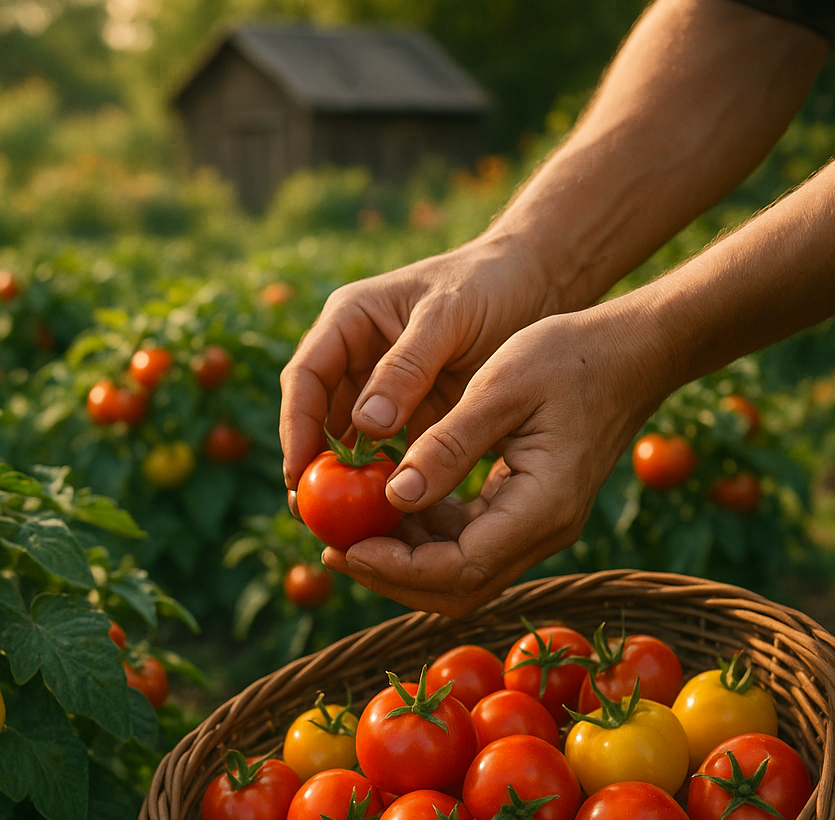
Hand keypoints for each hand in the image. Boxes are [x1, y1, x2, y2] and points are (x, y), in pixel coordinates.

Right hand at [280, 236, 556, 497]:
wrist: (538, 282)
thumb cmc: (489, 283)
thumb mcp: (448, 316)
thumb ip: (407, 366)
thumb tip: (365, 425)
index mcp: (349, 320)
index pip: (305, 377)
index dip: (296, 427)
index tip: (299, 474)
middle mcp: (355, 355)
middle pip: (316, 415)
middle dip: (311, 464)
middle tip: (309, 513)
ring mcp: (382, 386)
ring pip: (347, 439)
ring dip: (343, 480)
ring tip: (340, 523)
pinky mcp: (411, 410)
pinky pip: (386, 451)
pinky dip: (382, 479)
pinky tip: (385, 512)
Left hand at [325, 303, 674, 617]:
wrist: (632, 351)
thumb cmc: (570, 356)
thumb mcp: (501, 387)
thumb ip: (449, 444)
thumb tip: (394, 496)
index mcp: (541, 508)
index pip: (457, 569)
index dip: (394, 567)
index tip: (343, 546)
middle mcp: (543, 532)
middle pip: (456, 588)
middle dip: (390, 576)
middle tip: (332, 549)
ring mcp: (538, 527)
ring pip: (460, 572)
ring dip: (403, 559)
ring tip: (348, 528)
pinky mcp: (528, 513)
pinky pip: (469, 543)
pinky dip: (425, 535)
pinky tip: (388, 503)